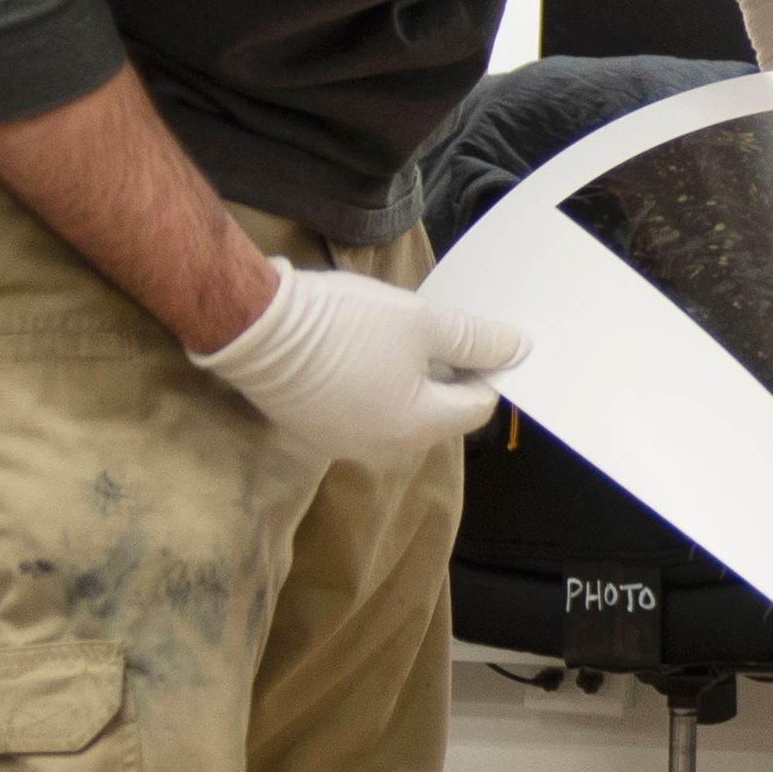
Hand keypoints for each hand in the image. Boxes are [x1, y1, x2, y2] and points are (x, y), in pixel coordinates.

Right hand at [190, 262, 527, 461]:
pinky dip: (372, 383)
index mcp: (418, 428)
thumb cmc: (343, 324)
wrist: (255, 327)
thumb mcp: (421, 323)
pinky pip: (362, 409)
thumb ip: (474, 340)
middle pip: (438, 412)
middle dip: (446, 371)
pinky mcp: (313, 429)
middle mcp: (384, 448)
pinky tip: (359, 348)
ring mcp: (344, 442)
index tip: (482, 335)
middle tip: (436, 328)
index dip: (487, 369)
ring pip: (399, 410)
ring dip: (408, 376)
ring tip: (395, 333)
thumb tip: (517, 349)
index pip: (477, 406)